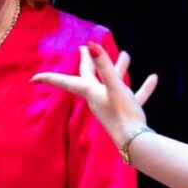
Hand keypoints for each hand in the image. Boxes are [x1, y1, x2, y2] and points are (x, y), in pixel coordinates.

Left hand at [32, 42, 156, 149]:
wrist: (136, 142)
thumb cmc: (123, 114)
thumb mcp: (114, 86)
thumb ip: (104, 65)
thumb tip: (91, 44)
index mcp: (90, 92)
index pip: (66, 82)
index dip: (50, 78)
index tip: (34, 77)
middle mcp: (97, 99)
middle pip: (89, 77)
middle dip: (87, 62)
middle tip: (83, 49)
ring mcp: (111, 106)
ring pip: (113, 83)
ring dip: (118, 69)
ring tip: (126, 55)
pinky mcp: (126, 113)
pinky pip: (133, 96)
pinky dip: (142, 87)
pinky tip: (153, 79)